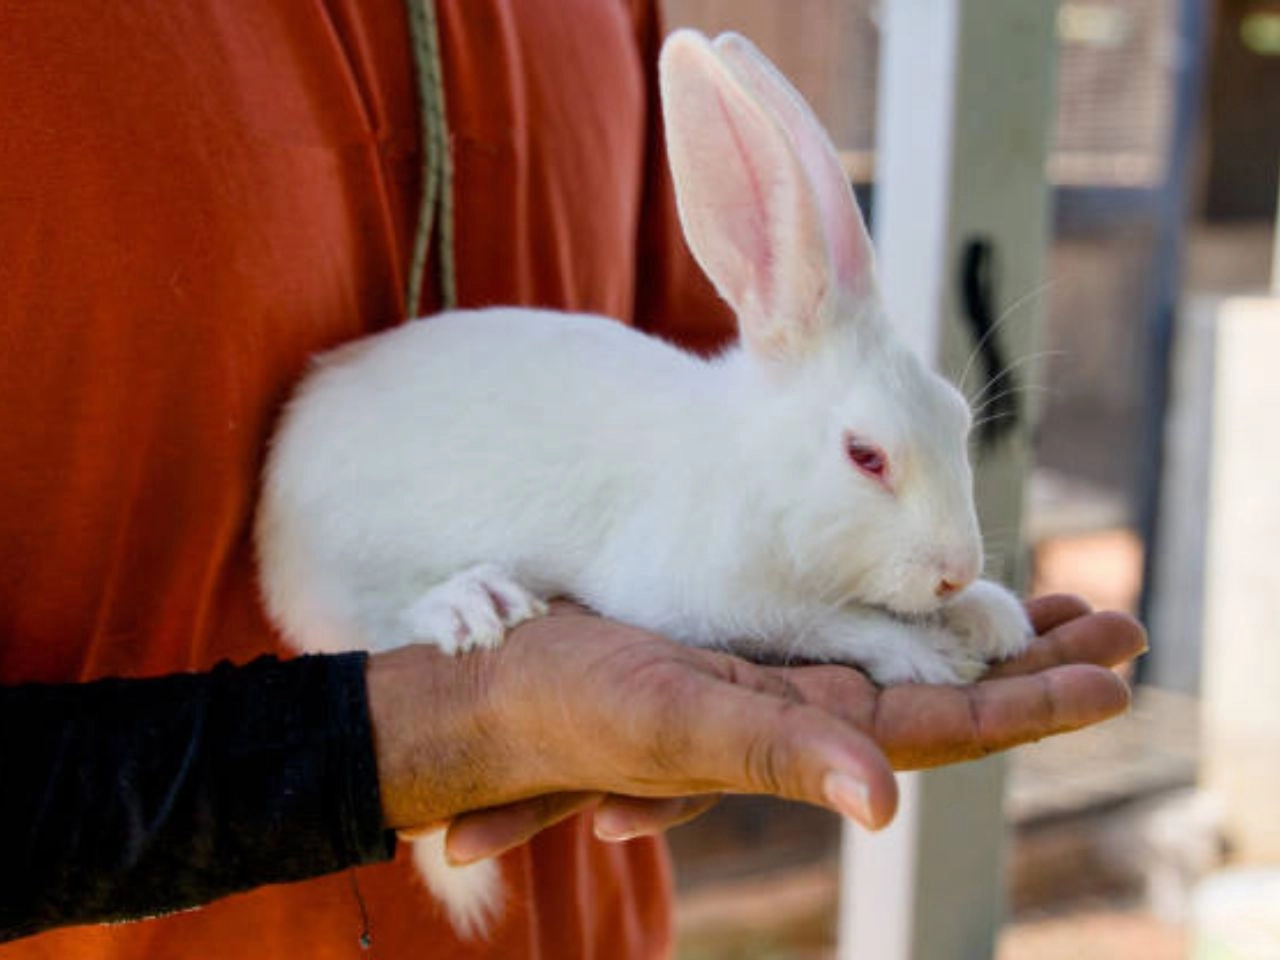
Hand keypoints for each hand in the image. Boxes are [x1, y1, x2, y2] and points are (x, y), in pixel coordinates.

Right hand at [367, 595, 1143, 863]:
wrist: (496, 688)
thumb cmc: (571, 707)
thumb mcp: (674, 724)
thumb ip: (779, 755)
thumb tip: (888, 801)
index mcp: (801, 743)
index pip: (944, 732)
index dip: (1031, 707)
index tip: (1113, 675)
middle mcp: (808, 719)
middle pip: (950, 697)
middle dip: (1038, 666)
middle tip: (1121, 621)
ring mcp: (784, 683)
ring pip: (915, 662)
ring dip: (993, 638)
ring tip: (1066, 603)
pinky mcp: (756, 648)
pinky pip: (861, 631)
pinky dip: (917, 610)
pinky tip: (943, 589)